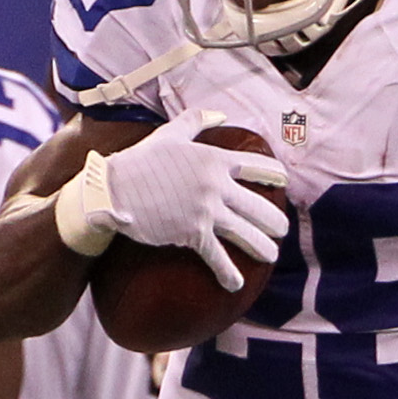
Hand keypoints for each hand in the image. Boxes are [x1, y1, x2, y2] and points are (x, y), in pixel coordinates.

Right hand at [76, 116, 288, 289]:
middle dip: (275, 221)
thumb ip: (196, 120)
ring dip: (262, 248)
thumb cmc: (140, 160)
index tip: (285, 182)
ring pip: (246, 233)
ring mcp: (206, 210)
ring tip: (271, 255)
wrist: (113, 188)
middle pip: (259, 206)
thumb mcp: (170, 134)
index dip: (275, 175)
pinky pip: (217, 256)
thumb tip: (219, 114)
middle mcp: (216, 184)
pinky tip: (236, 284)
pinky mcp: (192, 232)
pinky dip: (228, 273)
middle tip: (282, 229)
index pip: (256, 166)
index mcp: (214, 159)